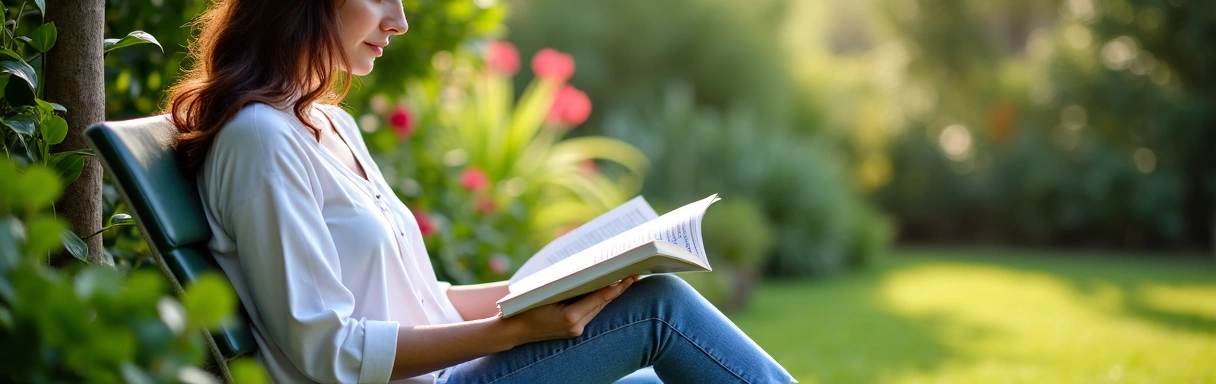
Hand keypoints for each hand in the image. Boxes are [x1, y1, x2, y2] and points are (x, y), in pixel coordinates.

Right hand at [503, 275, 638, 344]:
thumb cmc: (526, 306)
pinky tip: (607, 291)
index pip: (600, 298)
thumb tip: (590, 272)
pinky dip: (598, 301)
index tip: (629, 276)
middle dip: (617, 289)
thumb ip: (569, 285)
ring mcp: (575, 331)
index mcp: (570, 317)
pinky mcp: (573, 331)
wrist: (513, 330)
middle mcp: (576, 326)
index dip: (617, 287)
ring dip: (610, 295)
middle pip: (602, 303)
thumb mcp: (546, 291)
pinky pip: (590, 313)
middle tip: (633, 273)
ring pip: (598, 309)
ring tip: (625, 280)